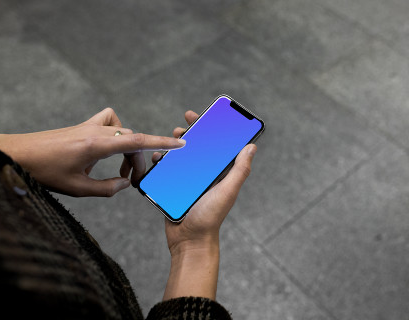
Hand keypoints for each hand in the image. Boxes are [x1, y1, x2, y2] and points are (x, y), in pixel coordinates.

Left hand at [0, 108, 184, 196]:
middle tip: (133, 182)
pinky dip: (117, 133)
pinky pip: (110, 121)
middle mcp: (97, 131)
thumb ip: (107, 189)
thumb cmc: (44, 172)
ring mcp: (90, 126)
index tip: (180, 144)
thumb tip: (125, 184)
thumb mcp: (78, 188)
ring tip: (121, 171)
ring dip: (128, 150)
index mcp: (97, 146)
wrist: (18, 154)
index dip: (162, 142)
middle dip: (138, 162)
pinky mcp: (84, 126)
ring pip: (124, 132)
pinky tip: (109, 148)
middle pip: (132, 141)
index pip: (137, 141)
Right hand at [159, 111, 256, 299]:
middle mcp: (204, 176)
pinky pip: (166, 171)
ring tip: (169, 140)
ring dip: (174, 146)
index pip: (217, 146)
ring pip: (180, 158)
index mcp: (219, 174)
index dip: (212, 129)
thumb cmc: (211, 217)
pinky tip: (157, 159)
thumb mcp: (227, 191)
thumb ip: (240, 170)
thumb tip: (252, 147)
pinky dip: (161, 162)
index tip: (205, 116)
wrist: (189, 241)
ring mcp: (187, 182)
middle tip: (184, 125)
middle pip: (197, 148)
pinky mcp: (172, 189)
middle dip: (190, 133)